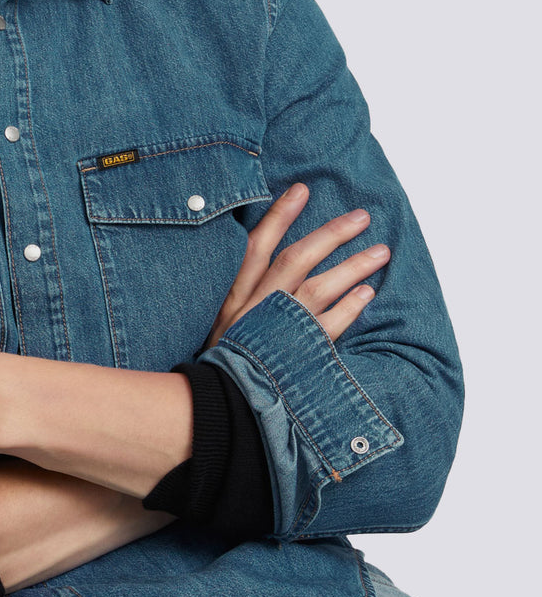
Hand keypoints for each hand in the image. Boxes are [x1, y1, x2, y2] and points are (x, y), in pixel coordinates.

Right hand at [204, 183, 389, 349]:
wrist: (215, 406)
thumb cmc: (219, 364)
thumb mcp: (217, 327)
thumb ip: (238, 300)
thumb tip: (264, 274)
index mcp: (233, 297)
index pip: (256, 246)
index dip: (279, 216)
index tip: (301, 190)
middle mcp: (255, 307)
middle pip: (296, 258)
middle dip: (331, 234)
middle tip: (361, 217)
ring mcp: (277, 329)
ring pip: (319, 287)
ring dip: (352, 266)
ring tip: (380, 251)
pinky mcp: (296, 354)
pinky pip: (329, 325)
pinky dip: (350, 307)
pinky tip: (368, 293)